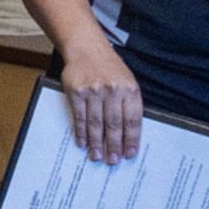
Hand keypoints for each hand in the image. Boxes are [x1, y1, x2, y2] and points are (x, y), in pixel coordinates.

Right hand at [60, 44, 142, 164]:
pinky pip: (79, 116)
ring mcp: (94, 91)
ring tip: (97, 156)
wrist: (86, 48)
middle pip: (114, 124)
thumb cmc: (109, 67)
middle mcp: (113, 90)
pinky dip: (80, 132)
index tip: (130, 153)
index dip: (131, 139)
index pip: (132, 120)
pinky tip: (82, 142)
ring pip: (96, 123)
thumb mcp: (126, 81)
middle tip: (113, 160)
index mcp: (129, 89)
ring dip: (96, 143)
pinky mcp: (77, 92)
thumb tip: (128, 133)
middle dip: (114, 145)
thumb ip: (128, 104)